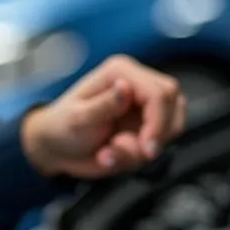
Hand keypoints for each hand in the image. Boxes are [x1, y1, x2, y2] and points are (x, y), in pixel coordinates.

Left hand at [21, 54, 185, 178]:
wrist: (56, 149)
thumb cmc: (61, 127)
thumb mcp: (78, 118)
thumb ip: (104, 105)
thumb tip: (125, 87)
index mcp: (121, 72)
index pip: (160, 92)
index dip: (159, 121)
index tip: (146, 147)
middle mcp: (136, 85)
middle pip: (173, 104)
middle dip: (156, 135)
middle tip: (135, 153)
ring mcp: (143, 107)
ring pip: (172, 125)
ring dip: (144, 148)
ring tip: (111, 152)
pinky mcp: (145, 126)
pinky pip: (160, 142)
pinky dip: (138, 156)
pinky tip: (112, 155)